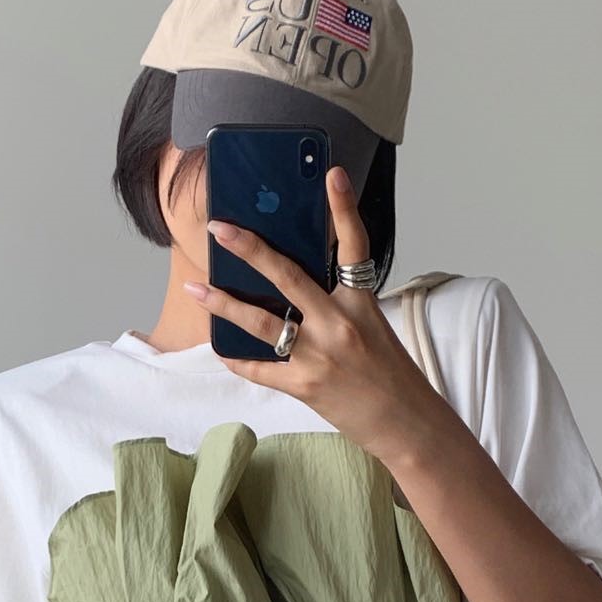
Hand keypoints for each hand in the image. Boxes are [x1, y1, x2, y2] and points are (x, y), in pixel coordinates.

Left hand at [182, 164, 446, 460]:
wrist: (406, 425)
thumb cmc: (392, 377)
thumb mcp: (374, 328)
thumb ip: (340, 305)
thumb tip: (296, 287)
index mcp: (362, 304)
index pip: (354, 246)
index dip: (343, 209)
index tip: (332, 176)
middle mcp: (339, 325)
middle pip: (288, 276)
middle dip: (249, 249)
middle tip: (219, 228)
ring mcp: (320, 356)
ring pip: (261, 322)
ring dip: (223, 303)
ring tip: (195, 287)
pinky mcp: (305, 386)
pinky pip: (260, 368)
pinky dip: (237, 358)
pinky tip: (219, 348)